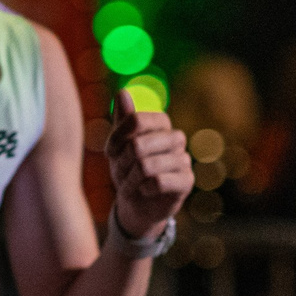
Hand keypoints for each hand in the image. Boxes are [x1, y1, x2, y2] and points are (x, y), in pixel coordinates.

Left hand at [106, 89, 191, 240]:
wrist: (137, 204)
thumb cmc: (128, 169)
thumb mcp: (119, 145)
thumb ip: (122, 120)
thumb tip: (122, 91)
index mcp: (161, 123)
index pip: (136, 120)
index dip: (117, 138)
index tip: (109, 152)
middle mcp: (176, 137)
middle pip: (138, 145)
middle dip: (122, 163)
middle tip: (120, 173)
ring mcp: (184, 159)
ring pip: (146, 166)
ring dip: (130, 179)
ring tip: (130, 184)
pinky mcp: (187, 181)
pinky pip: (158, 182)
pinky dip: (143, 190)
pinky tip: (144, 191)